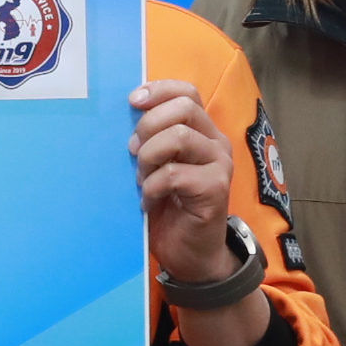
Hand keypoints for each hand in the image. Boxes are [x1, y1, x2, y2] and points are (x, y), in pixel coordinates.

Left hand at [129, 80, 241, 282]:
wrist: (190, 254)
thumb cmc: (169, 208)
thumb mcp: (156, 166)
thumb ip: (152, 139)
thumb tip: (126, 114)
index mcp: (202, 132)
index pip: (187, 92)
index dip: (158, 90)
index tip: (132, 102)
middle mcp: (216, 143)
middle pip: (184, 108)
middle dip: (148, 125)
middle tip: (133, 152)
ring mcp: (220, 165)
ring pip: (179, 137)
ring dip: (149, 157)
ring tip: (142, 179)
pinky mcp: (216, 189)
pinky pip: (174, 174)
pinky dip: (151, 187)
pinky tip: (148, 202)